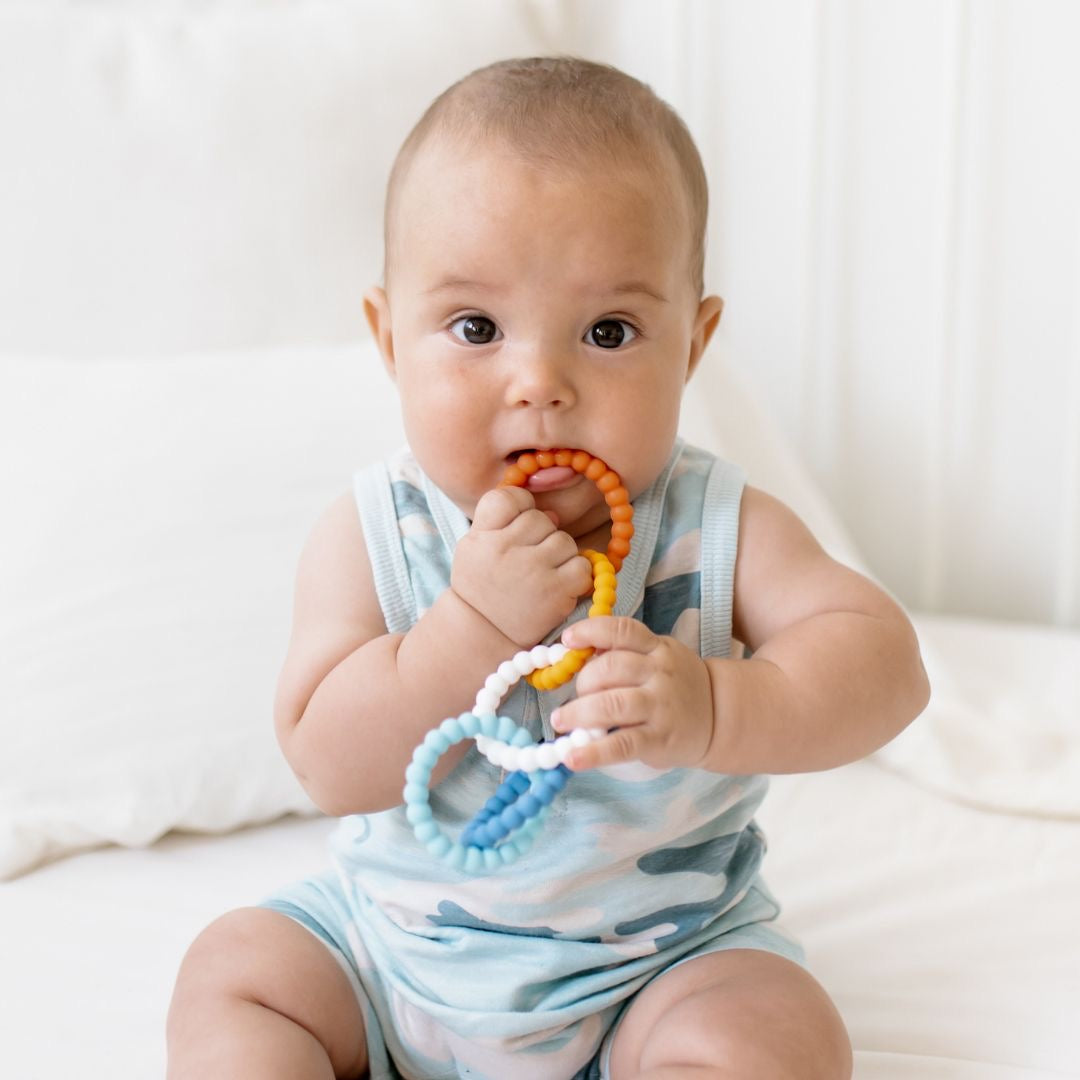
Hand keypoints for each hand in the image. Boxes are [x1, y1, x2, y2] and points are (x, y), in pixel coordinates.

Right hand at [451, 485, 592, 647]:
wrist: (482, 635)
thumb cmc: (481, 588)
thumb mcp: (475, 548)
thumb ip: (505, 523)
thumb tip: (554, 514)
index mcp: (482, 536)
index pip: (508, 497)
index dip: (520, 506)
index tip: (519, 526)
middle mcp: (505, 549)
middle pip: (541, 519)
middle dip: (541, 536)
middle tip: (531, 560)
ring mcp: (533, 569)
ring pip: (564, 540)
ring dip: (560, 556)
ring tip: (545, 574)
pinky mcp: (556, 590)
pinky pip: (581, 566)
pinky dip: (576, 576)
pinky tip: (560, 586)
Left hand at [550, 617, 715, 770]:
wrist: (720, 716)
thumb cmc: (677, 685)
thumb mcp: (659, 658)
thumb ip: (625, 654)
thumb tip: (576, 659)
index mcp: (656, 648)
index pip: (622, 631)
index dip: (591, 631)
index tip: (568, 640)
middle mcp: (659, 673)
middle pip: (610, 668)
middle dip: (582, 682)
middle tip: (574, 697)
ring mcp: (660, 706)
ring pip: (611, 704)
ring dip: (578, 713)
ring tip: (561, 722)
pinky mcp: (659, 739)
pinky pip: (621, 745)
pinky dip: (594, 753)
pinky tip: (574, 758)